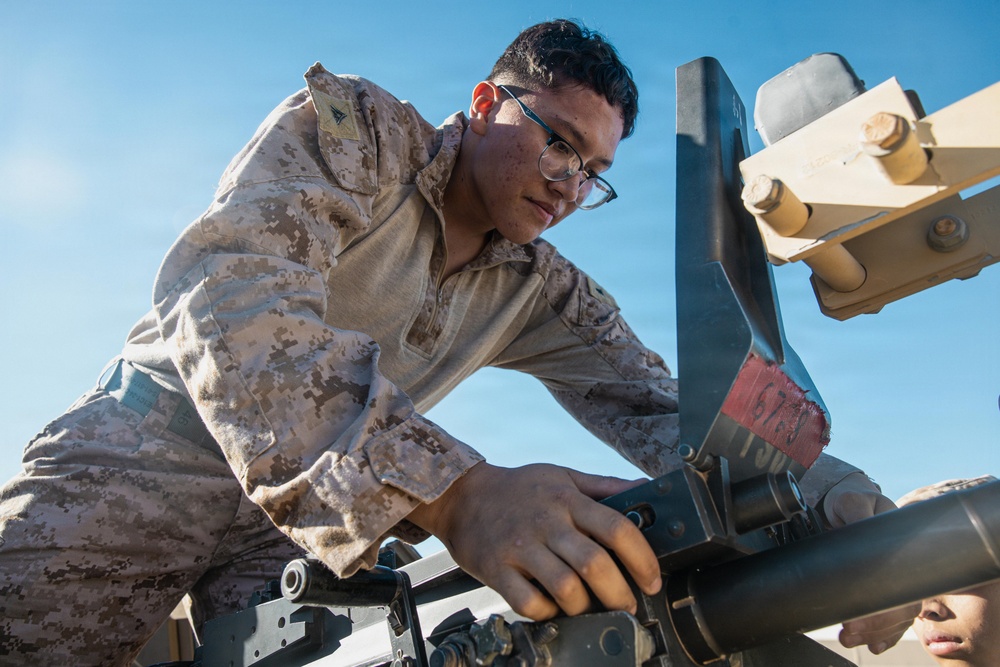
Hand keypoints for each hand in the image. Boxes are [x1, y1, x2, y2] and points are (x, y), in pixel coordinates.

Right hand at [407, 461, 661, 619]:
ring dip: (586, 606)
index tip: (652, 579)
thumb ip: (605, 486)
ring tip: (591, 608)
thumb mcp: (563, 476)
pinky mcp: (497, 570)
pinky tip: (553, 608)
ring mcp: (520, 548)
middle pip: (594, 564)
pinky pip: (528, 602)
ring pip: (565, 588)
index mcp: (567, 500)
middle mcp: (546, 523)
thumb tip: (647, 489)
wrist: (461, 495)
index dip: (642, 558)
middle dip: (620, 593)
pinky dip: (547, 612)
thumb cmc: (518, 488)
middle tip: (628, 606)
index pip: (617, 528)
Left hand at [822, 472, 914, 652]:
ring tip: (851, 637)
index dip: (889, 605)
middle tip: (850, 631)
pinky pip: (891, 615)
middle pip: (903, 604)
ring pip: (897, 614)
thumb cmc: (850, 499)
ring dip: (877, 631)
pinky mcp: (882, 584)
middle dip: (878, 624)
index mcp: (904, 544)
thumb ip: (856, 513)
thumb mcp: (852, 501)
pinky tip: (873, 644)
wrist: (842, 502)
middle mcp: (905, 564)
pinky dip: (884, 633)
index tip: (862, 615)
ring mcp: (896, 575)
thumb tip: (856, 531)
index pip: (905, 581)